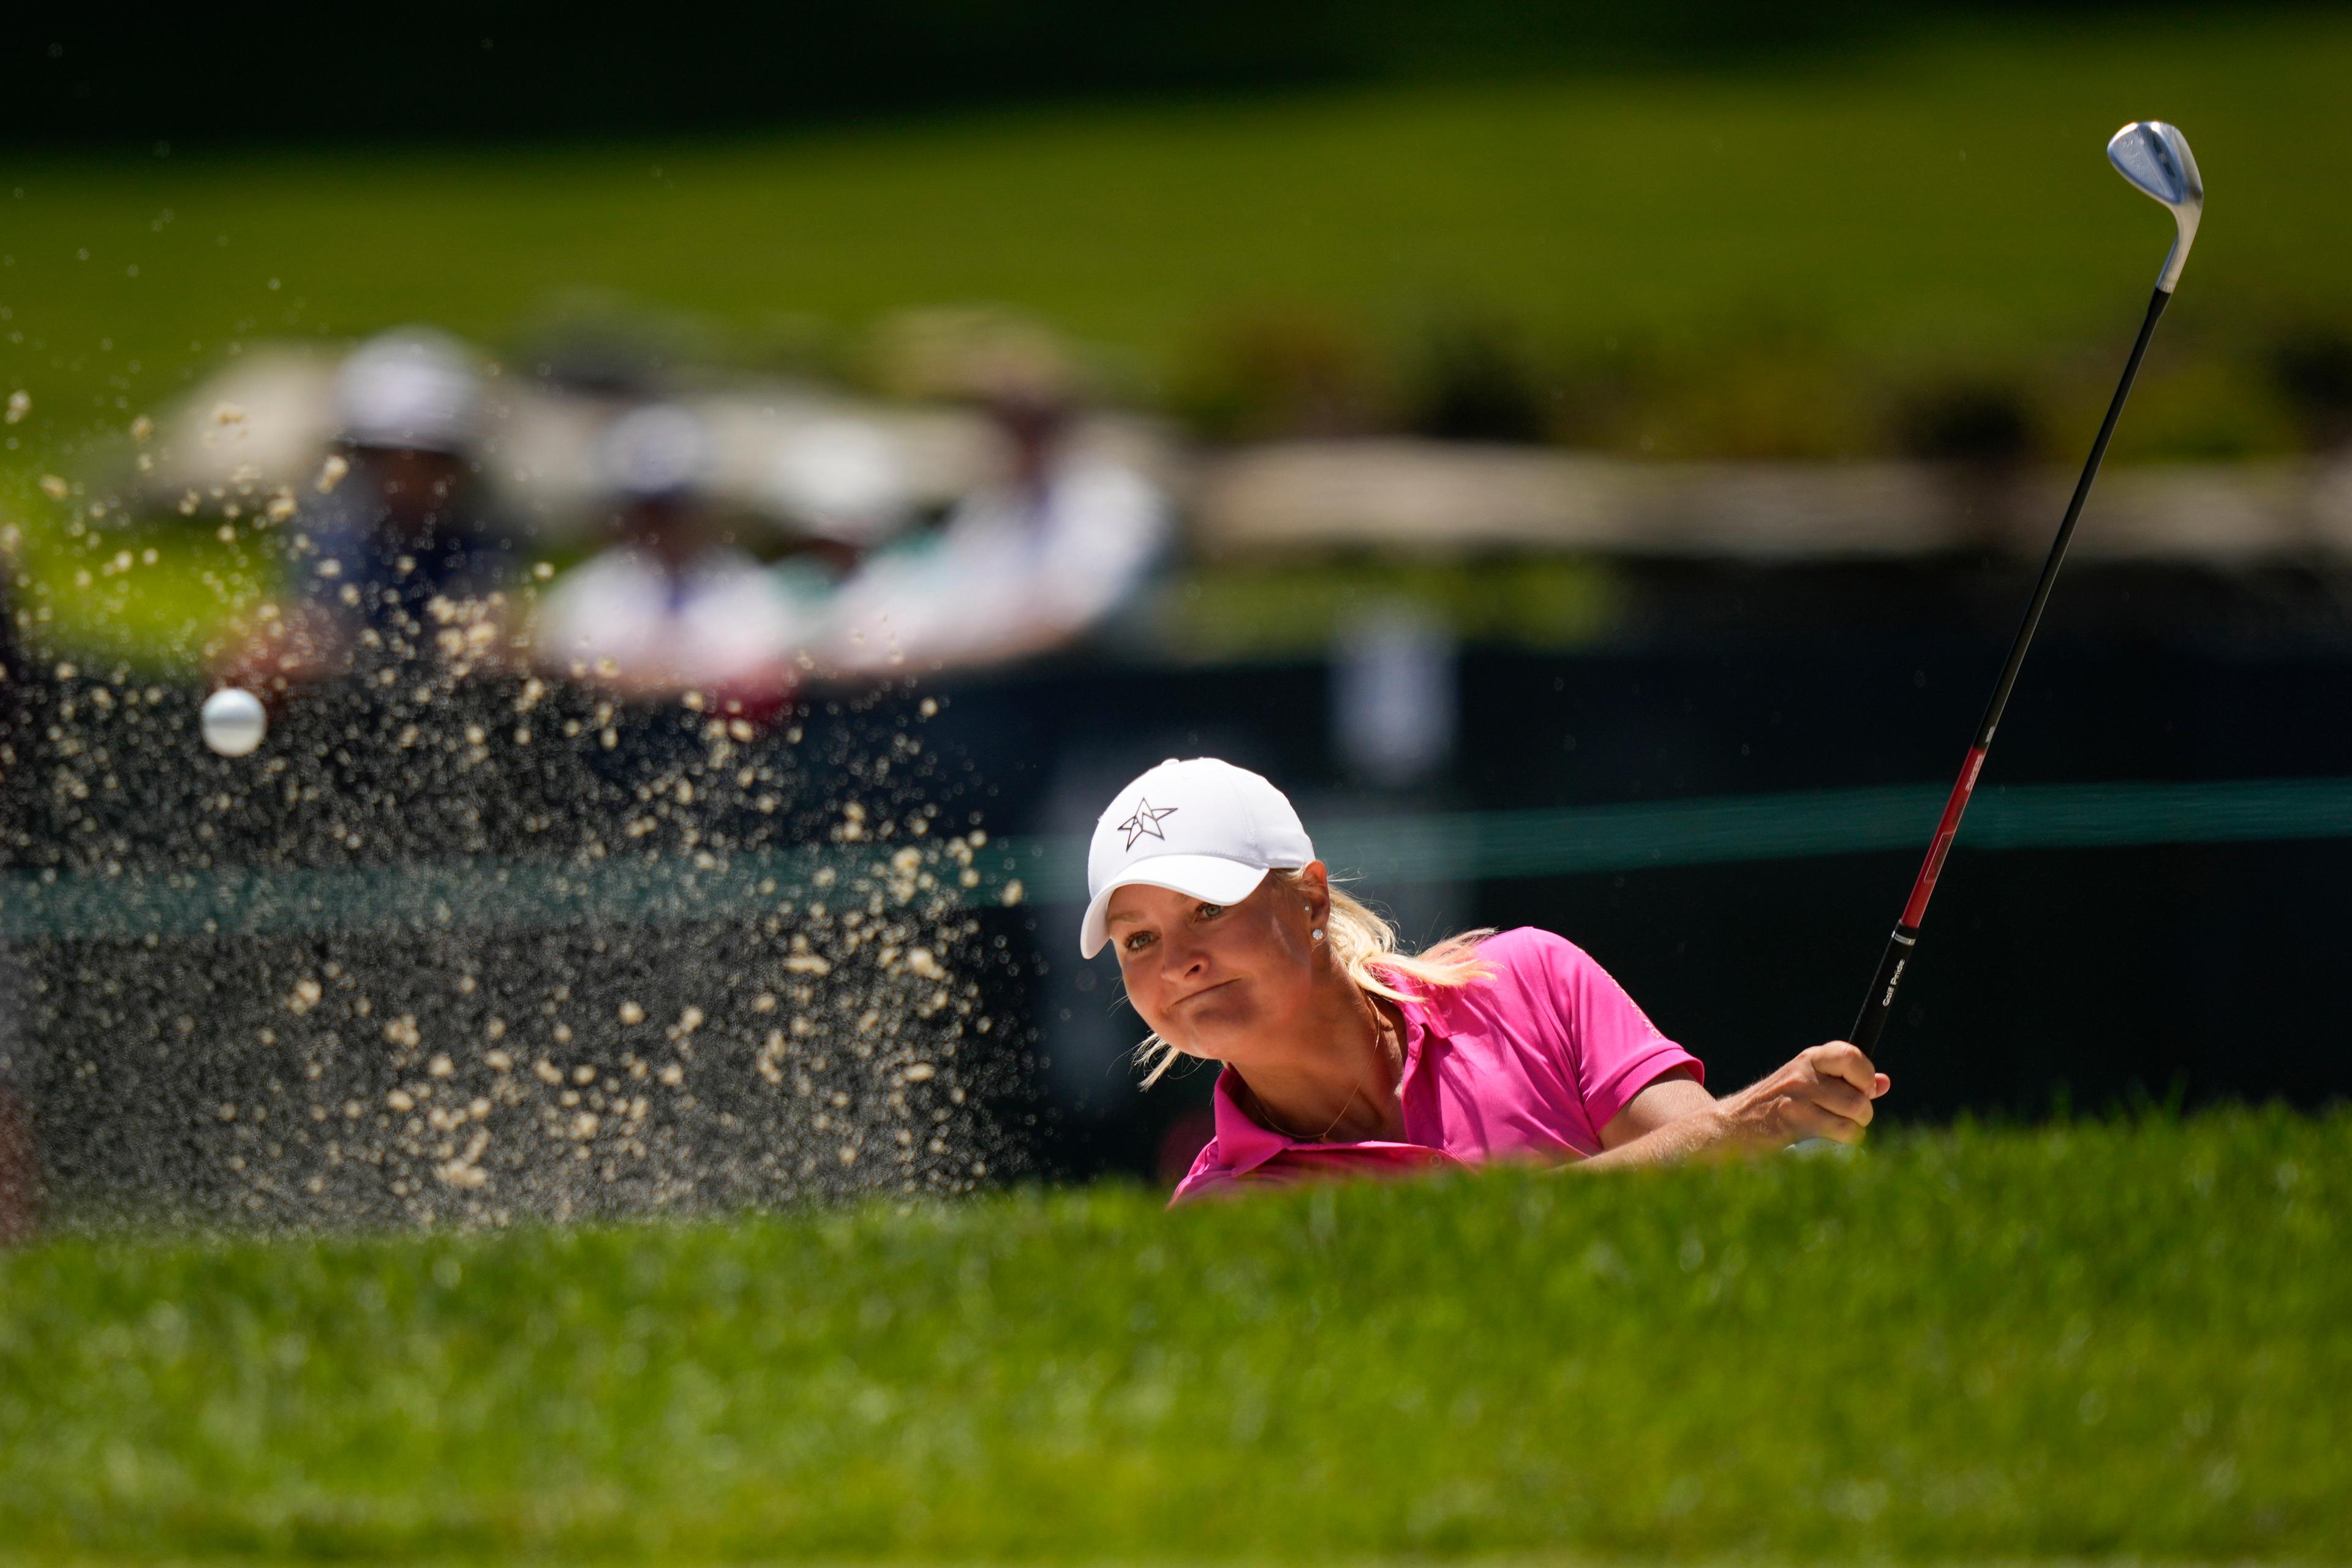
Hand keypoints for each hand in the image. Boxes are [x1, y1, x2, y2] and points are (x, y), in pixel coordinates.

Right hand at [1720, 1042, 1889, 1147]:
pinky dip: (1841, 1145)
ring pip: (1854, 1120)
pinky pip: (1839, 1138)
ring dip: (1852, 1131)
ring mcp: (1797, 1102)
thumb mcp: (1806, 1082)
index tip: (1863, 1090)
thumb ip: (1845, 1081)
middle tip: (1846, 1117)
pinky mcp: (1794, 1128)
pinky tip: (1825, 1142)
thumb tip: (1883, 1083)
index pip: (1851, 1055)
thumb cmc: (1774, 1106)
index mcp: (1809, 1060)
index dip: (1866, 1076)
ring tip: (1835, 1131)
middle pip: (1859, 1097)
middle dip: (1861, 1113)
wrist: (1729, 1127)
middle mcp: (1803, 1076)